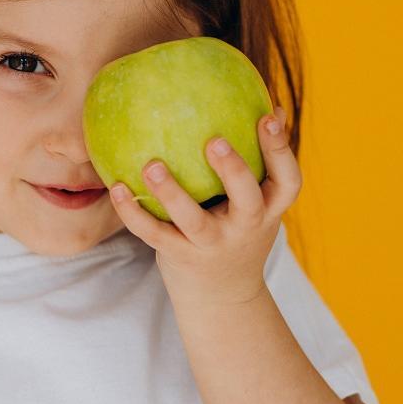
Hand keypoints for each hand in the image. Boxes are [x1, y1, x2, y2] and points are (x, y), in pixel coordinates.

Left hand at [107, 106, 301, 308]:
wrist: (221, 298)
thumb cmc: (236, 232)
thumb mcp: (256, 204)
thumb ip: (258, 164)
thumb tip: (269, 105)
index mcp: (268, 209)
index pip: (287, 180)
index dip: (280, 149)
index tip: (268, 116)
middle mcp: (245, 227)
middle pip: (246, 199)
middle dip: (233, 170)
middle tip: (215, 140)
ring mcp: (212, 245)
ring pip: (193, 220)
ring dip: (172, 193)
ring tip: (152, 165)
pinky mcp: (180, 257)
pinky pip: (153, 234)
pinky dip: (133, 211)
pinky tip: (115, 186)